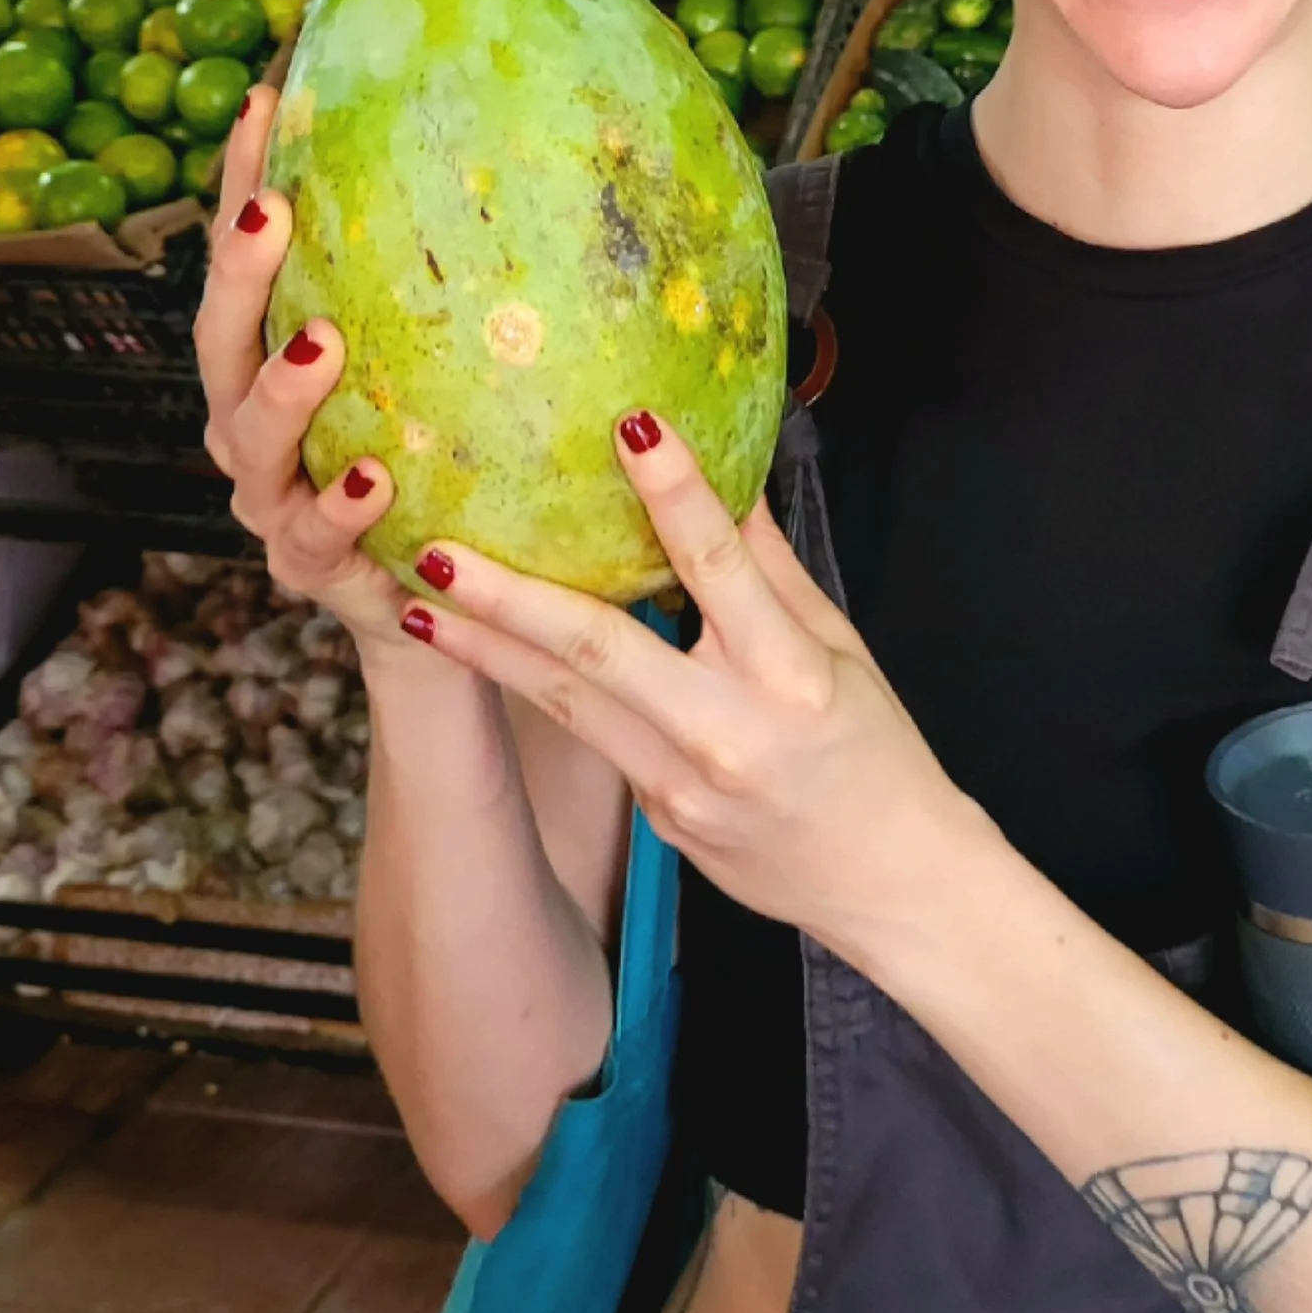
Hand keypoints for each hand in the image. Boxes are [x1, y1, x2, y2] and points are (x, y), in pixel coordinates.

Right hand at [192, 87, 417, 660]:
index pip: (252, 258)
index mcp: (272, 359)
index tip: (270, 97)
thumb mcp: (446, 375)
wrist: (440, 605)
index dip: (248, 180)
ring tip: (319, 347)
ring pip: (251, 436)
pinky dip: (340, 507)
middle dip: (241, 272)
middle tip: (275, 212)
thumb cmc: (444, 466)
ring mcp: (272, 498)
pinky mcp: (310, 568)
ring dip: (280, 390)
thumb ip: (462, 293)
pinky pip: (316, 537)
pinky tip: (372, 479)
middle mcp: (251, 422)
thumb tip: (544, 156)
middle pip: (222, 336)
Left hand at [396, 414, 987, 955]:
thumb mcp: (841, 648)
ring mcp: (682, 783)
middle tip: (436, 551)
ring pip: (566, 704)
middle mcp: (727, 730)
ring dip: (487, 651)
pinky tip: (489, 655)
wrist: (892, 886)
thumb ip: (772, 568)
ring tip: (419, 604)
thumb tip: (727, 479)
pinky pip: (596, 740)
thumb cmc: (878, 754)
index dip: (676, 495)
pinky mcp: (657, 818)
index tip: (631, 427)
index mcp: (789, 674)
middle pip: (601, 651)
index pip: (722, 566)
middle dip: (510, 598)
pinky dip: (539, 693)